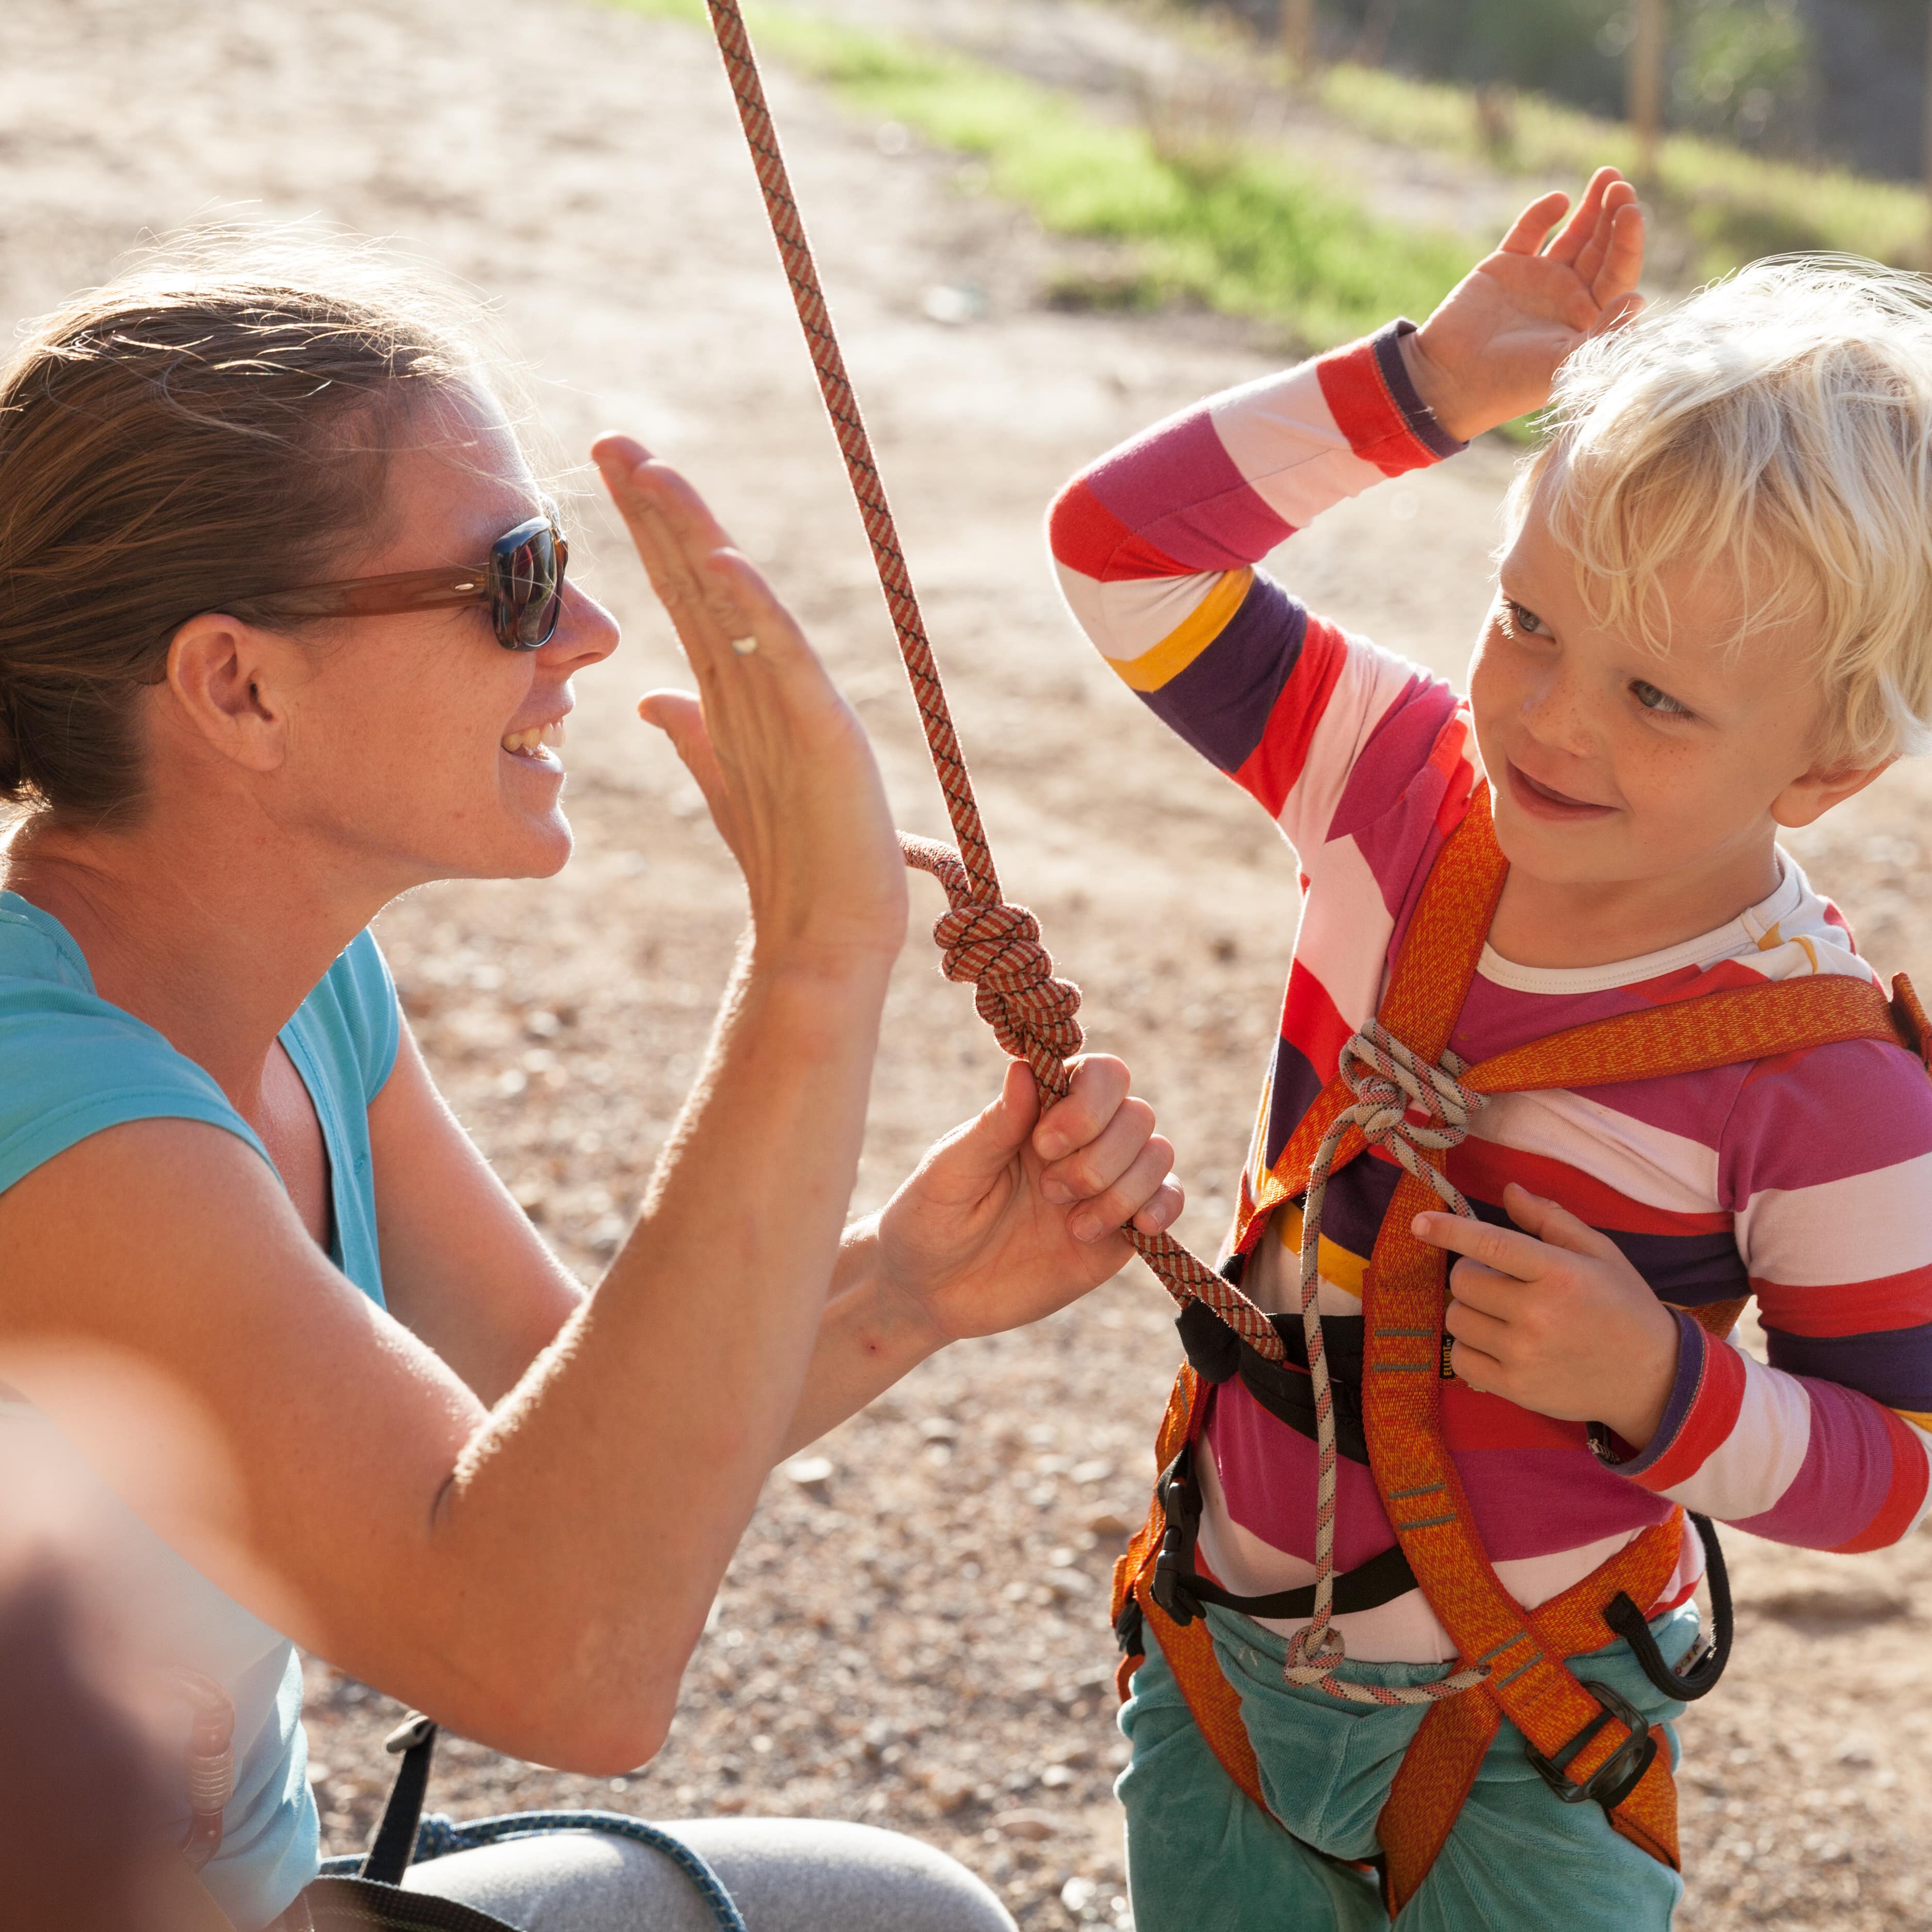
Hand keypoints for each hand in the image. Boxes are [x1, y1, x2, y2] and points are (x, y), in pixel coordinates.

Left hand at [592, 436, 907, 973]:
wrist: (827, 929)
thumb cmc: (790, 855)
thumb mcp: (723, 780)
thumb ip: (693, 732)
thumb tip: (652, 696)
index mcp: (737, 686)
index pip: (680, 589)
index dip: (645, 527)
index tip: (603, 468)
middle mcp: (766, 678)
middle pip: (703, 577)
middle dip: (659, 507)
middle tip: (611, 441)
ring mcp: (797, 700)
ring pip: (740, 602)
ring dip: (697, 534)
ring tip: (653, 474)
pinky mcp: (823, 732)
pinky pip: (783, 662)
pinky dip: (756, 613)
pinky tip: (724, 565)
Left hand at [873, 1057, 1180, 1344]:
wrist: (931, 1292)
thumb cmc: (930, 1218)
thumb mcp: (951, 1172)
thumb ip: (995, 1125)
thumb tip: (1025, 1067)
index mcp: (1040, 1112)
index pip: (1099, 1074)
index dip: (1088, 1102)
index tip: (1044, 1143)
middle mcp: (1080, 1141)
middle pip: (1136, 1114)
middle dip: (1100, 1155)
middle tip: (1049, 1190)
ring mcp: (1103, 1185)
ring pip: (1157, 1155)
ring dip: (1122, 1189)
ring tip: (1073, 1225)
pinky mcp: (1118, 1232)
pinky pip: (1167, 1202)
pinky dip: (1162, 1208)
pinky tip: (1132, 1229)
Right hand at [1399, 167, 1644, 442]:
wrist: (1450, 380)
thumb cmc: (1510, 383)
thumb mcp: (1564, 364)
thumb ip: (1604, 334)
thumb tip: (1638, 298)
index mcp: (1588, 320)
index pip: (1618, 273)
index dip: (1628, 242)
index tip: (1630, 212)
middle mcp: (1568, 297)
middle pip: (1601, 248)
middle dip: (1613, 216)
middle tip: (1620, 187)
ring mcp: (1538, 280)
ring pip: (1573, 235)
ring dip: (1591, 207)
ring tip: (1607, 176)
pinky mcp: (1505, 268)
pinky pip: (1529, 232)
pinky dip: (1542, 214)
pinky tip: (1558, 201)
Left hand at [1413, 1182, 1678, 1447]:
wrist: (1651, 1379)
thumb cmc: (1623, 1306)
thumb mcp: (1599, 1253)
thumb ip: (1550, 1219)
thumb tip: (1508, 1191)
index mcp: (1558, 1273)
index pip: (1490, 1245)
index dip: (1449, 1230)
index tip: (1419, 1222)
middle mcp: (1537, 1314)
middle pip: (1463, 1281)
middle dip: (1472, 1274)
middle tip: (1500, 1280)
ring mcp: (1523, 1355)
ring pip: (1457, 1318)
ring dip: (1470, 1310)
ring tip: (1503, 1313)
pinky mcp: (1515, 1389)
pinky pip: (1461, 1359)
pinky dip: (1470, 1348)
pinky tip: (1498, 1344)